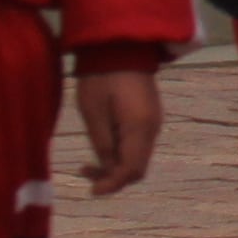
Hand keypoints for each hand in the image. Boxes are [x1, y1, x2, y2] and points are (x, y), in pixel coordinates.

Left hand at [74, 52, 164, 194]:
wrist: (120, 46)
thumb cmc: (101, 77)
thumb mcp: (93, 112)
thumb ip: (102, 144)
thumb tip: (107, 170)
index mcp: (139, 128)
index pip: (131, 170)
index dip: (112, 184)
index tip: (92, 191)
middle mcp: (152, 128)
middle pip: (138, 167)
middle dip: (113, 178)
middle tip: (85, 172)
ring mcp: (152, 122)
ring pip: (137, 157)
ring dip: (115, 165)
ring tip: (87, 162)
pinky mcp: (147, 116)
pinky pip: (137, 144)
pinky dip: (121, 153)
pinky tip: (102, 145)